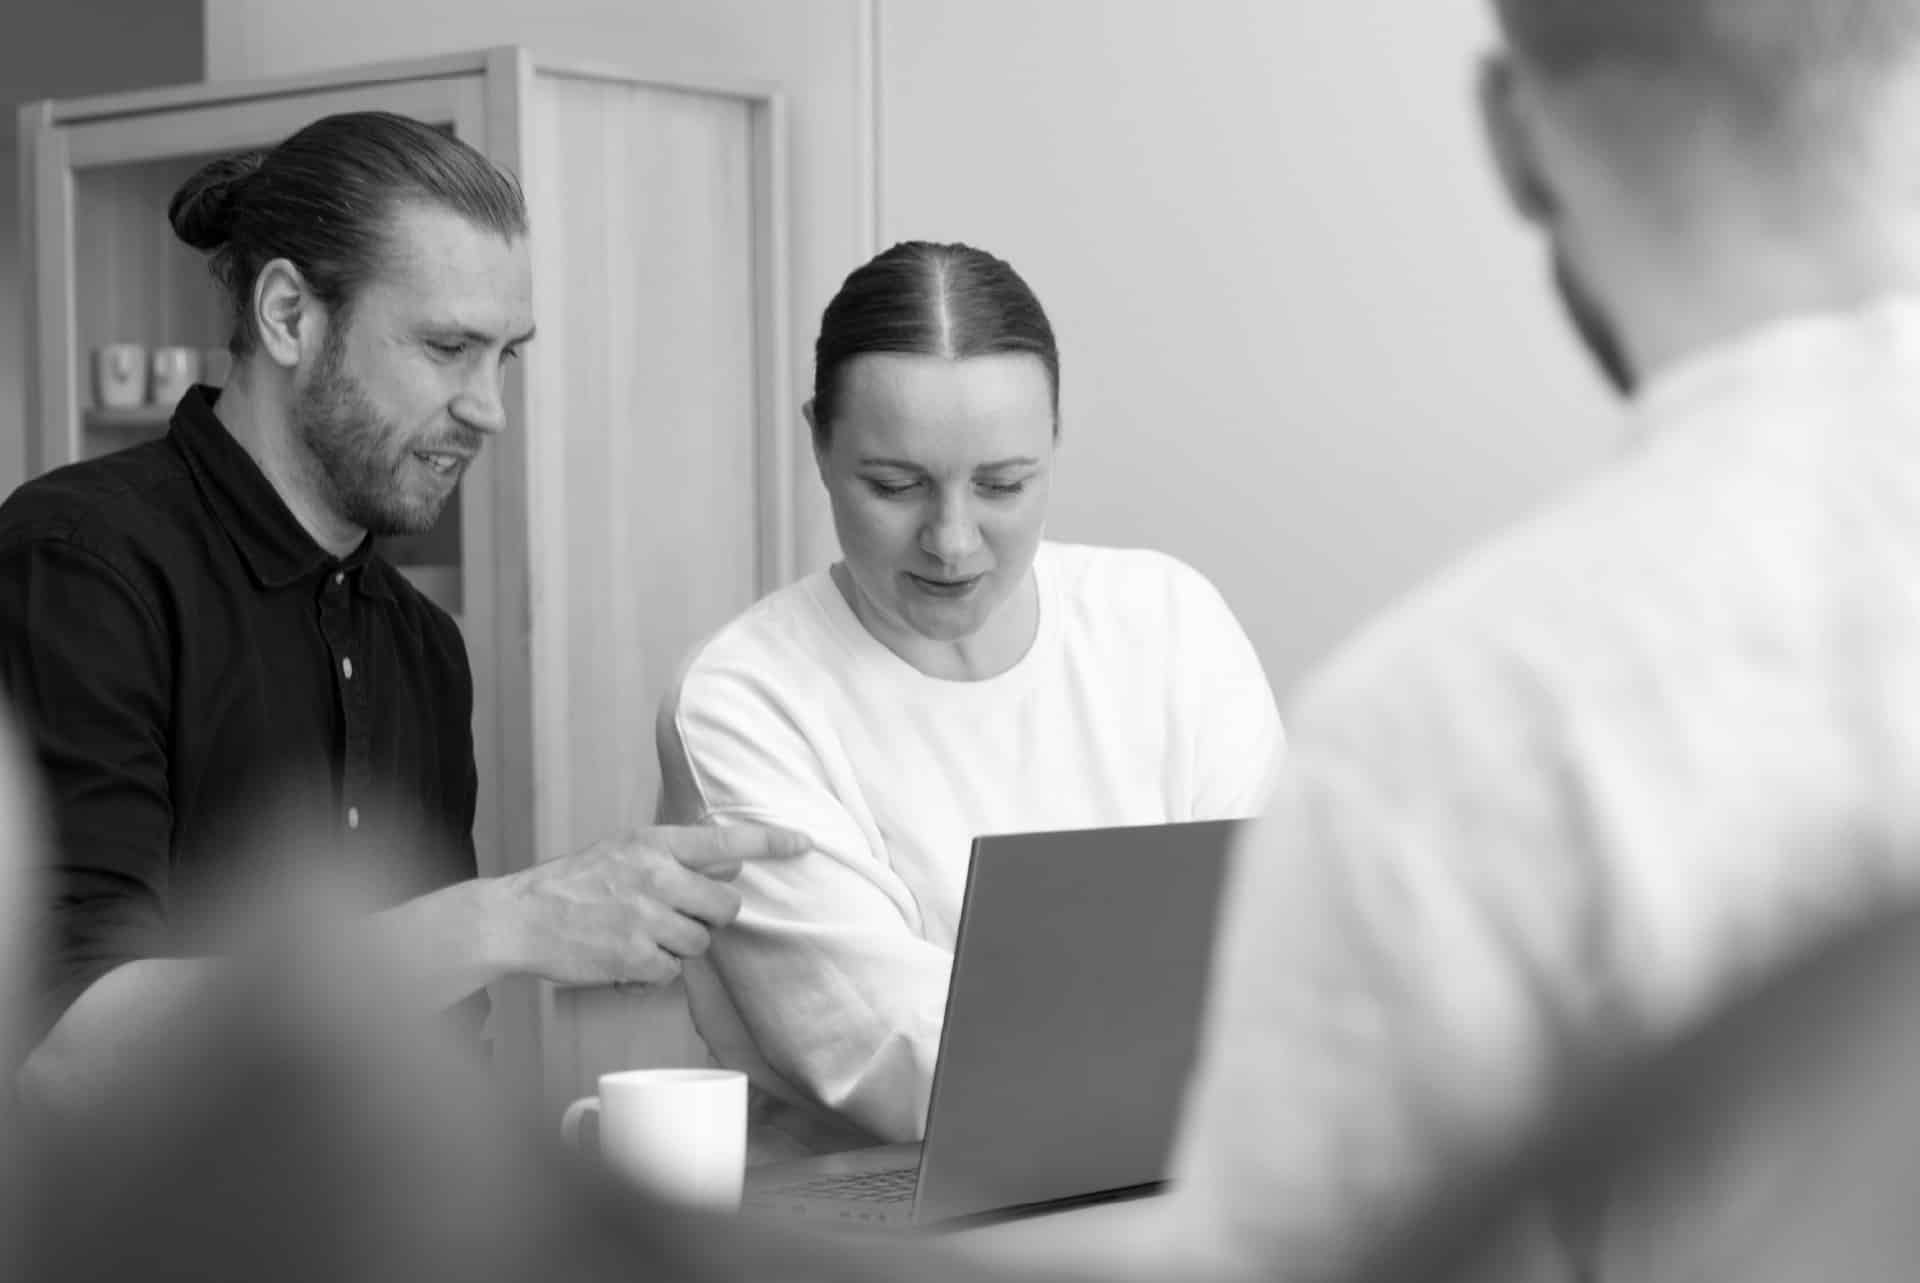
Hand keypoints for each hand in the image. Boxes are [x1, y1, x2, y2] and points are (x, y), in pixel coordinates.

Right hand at [498, 824, 807, 986]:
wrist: (520, 918)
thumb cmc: (575, 884)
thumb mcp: (625, 851)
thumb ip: (678, 856)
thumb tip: (734, 860)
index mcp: (654, 844)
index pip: (727, 839)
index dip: (772, 842)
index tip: (805, 843)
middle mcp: (656, 876)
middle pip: (725, 905)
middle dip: (709, 916)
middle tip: (673, 915)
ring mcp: (647, 918)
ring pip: (700, 942)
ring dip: (677, 946)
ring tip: (638, 934)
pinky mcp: (635, 957)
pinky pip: (672, 972)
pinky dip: (653, 971)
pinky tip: (624, 956)